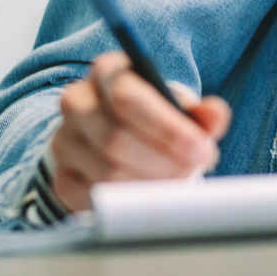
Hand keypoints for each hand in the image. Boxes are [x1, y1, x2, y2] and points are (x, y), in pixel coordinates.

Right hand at [48, 51, 231, 212]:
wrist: (117, 140)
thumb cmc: (153, 120)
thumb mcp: (179, 108)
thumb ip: (202, 112)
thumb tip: (214, 114)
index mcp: (107, 72)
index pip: (126, 96)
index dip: (166, 126)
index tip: (201, 148)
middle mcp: (77, 101)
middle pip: (115, 138)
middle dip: (163, 161)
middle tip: (193, 171)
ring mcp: (64, 140)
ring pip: (106, 172)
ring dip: (149, 184)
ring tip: (176, 183)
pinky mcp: (62, 177)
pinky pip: (93, 197)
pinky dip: (126, 203)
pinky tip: (149, 197)